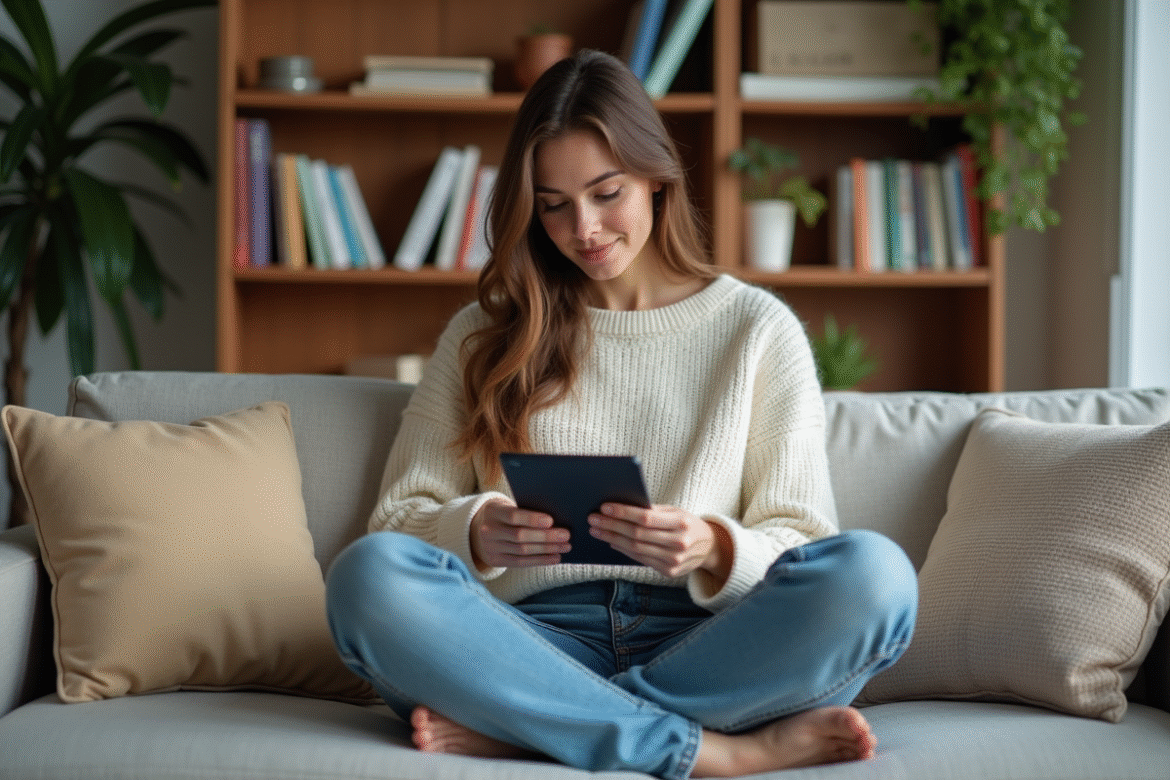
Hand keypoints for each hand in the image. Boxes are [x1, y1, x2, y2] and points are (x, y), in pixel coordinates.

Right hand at [470, 498, 570, 568]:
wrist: (480, 529)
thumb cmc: (504, 514)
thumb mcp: (508, 506)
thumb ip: (525, 510)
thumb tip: (554, 521)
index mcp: (492, 511)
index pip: (513, 516)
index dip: (532, 519)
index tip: (551, 521)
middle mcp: (488, 530)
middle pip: (520, 535)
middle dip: (545, 536)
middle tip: (566, 535)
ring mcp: (490, 547)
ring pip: (522, 551)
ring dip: (547, 550)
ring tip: (565, 547)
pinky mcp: (495, 560)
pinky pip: (520, 563)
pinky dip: (540, 560)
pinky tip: (555, 558)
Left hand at [587, 503, 730, 580]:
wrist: (708, 547)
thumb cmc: (686, 523)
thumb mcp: (675, 511)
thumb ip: (652, 510)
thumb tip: (620, 507)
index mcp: (681, 523)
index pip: (645, 518)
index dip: (623, 512)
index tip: (604, 507)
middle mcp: (678, 543)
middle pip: (637, 535)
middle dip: (612, 526)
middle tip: (593, 519)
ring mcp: (674, 560)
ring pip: (636, 549)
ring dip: (612, 539)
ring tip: (597, 530)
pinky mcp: (669, 572)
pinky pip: (641, 559)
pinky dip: (623, 550)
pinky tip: (612, 541)